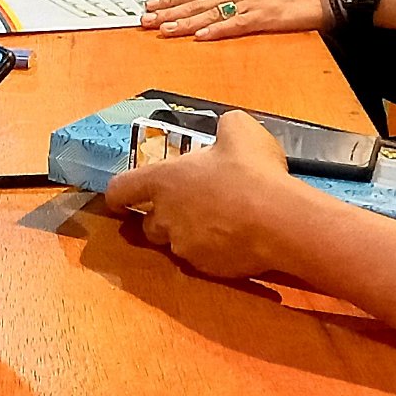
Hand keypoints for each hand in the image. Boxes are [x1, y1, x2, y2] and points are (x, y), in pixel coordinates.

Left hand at [101, 111, 311, 281]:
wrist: (278, 220)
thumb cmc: (251, 171)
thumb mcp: (238, 130)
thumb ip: (223, 127)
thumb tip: (224, 131)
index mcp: (163, 180)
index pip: (120, 190)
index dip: (117, 195)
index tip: (120, 201)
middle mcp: (165, 216)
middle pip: (148, 224)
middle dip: (163, 217)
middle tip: (190, 205)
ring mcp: (184, 246)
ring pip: (175, 243)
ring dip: (187, 233)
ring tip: (217, 221)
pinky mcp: (205, 268)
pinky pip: (202, 259)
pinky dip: (212, 250)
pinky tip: (235, 238)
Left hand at [142, 0, 323, 40]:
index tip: (153, 3)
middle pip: (195, 1)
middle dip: (168, 11)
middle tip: (145, 19)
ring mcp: (247, 2)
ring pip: (209, 13)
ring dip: (184, 22)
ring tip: (164, 29)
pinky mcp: (262, 17)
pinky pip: (235, 24)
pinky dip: (217, 30)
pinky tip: (201, 36)